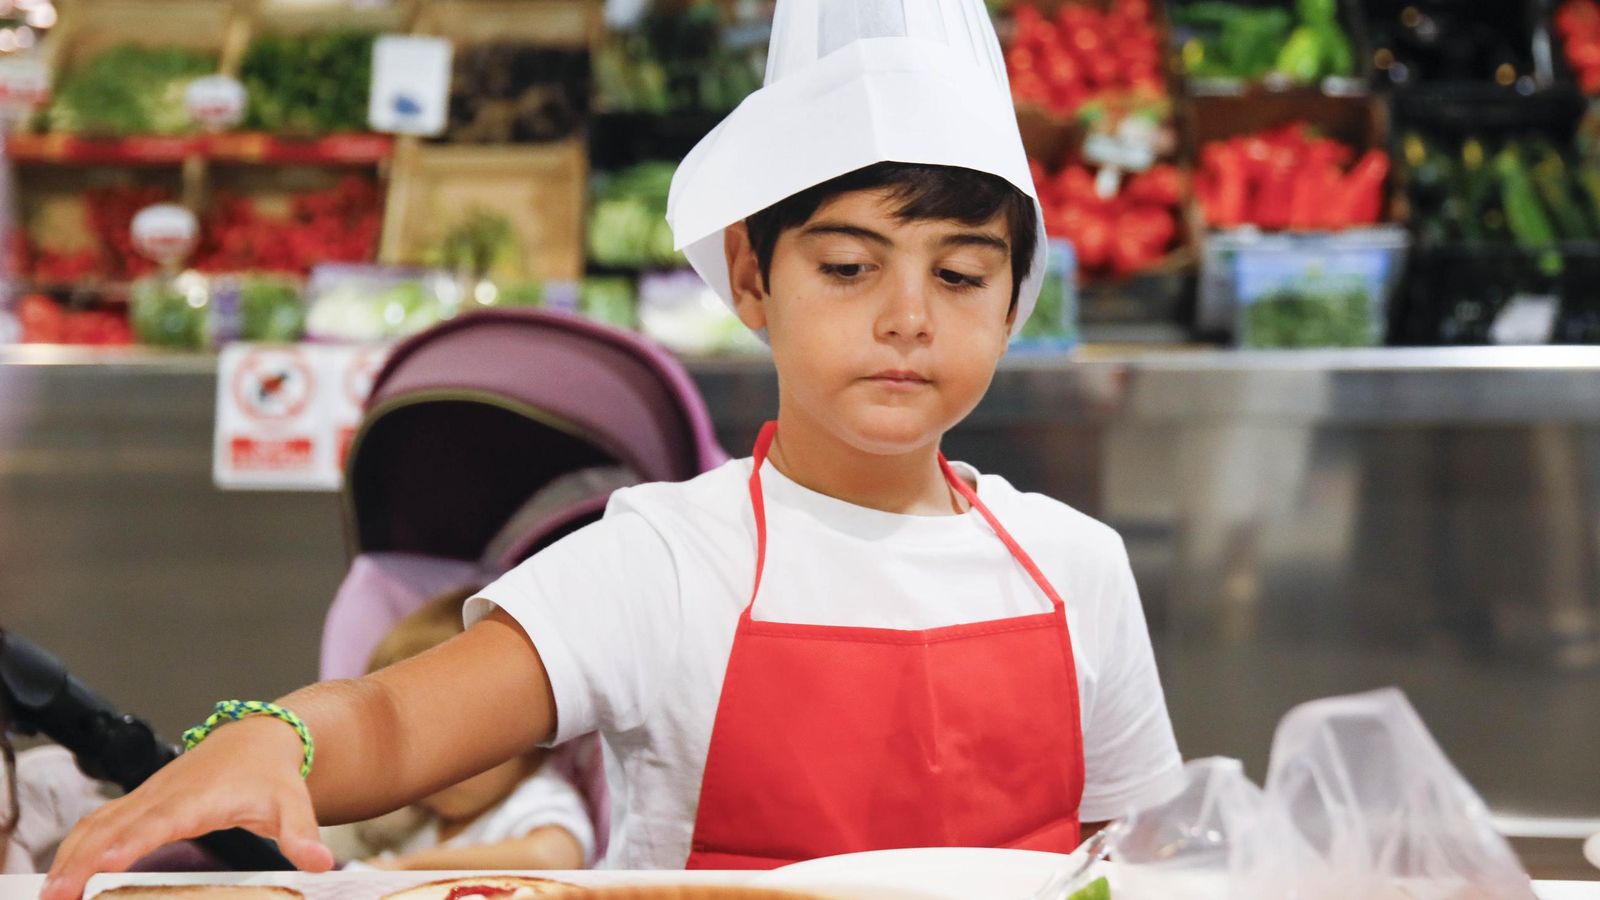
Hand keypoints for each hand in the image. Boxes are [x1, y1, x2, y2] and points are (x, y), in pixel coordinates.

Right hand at [41, 718, 333, 899]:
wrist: (258, 738)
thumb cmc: (272, 775)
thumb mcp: (294, 805)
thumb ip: (302, 835)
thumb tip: (320, 863)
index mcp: (199, 798)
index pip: (158, 822)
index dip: (130, 842)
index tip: (102, 864)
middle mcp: (165, 795)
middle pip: (114, 827)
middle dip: (81, 860)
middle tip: (57, 896)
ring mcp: (147, 796)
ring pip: (97, 824)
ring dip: (70, 856)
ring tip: (51, 894)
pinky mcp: (138, 802)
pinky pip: (98, 822)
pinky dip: (75, 846)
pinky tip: (61, 874)